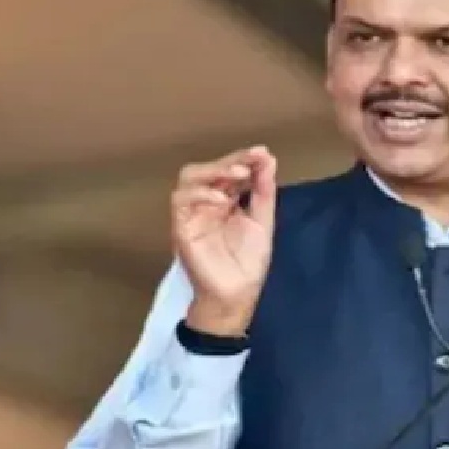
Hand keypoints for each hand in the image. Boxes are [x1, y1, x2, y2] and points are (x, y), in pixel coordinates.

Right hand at [171, 146, 276, 335]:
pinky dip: (201, 193)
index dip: (243, 158)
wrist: (236, 295)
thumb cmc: (248, 262)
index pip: (228, 170)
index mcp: (225, 200)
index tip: (262, 153)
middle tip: (251, 159)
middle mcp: (205, 203)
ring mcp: (191, 214)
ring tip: (239, 173)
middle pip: (207, 169)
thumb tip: (268, 159)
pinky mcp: (180, 227)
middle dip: (230, 159)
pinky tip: (223, 198)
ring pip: (189, 178)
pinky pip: (180, 201)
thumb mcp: (262, 222)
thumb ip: (263, 191)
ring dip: (214, 170)